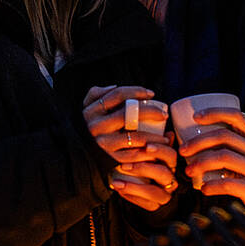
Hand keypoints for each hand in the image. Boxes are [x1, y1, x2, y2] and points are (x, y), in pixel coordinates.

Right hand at [83, 85, 176, 209]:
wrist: (79, 153)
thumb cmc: (90, 125)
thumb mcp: (87, 107)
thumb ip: (96, 93)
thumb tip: (114, 86)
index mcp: (92, 111)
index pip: (117, 95)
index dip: (137, 91)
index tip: (152, 94)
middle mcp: (96, 127)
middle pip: (128, 114)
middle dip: (150, 111)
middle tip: (163, 114)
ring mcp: (103, 144)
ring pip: (135, 137)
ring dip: (154, 136)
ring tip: (165, 135)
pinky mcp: (110, 158)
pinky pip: (133, 155)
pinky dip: (148, 152)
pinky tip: (158, 148)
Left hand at [178, 108, 244, 210]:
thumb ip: (233, 144)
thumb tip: (196, 139)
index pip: (235, 116)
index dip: (214, 113)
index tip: (195, 117)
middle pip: (224, 136)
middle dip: (198, 142)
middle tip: (183, 150)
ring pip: (224, 157)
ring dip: (201, 162)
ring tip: (189, 170)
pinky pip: (229, 184)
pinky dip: (212, 186)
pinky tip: (204, 188)